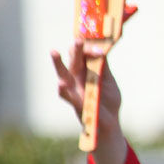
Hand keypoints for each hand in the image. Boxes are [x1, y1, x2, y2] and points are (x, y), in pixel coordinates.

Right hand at [52, 40, 127, 163]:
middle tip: (78, 40)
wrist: (108, 123)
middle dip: (76, 50)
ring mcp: (74, 90)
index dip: (91, 49)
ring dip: (59, 64)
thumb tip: (102, 50)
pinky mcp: (75, 103)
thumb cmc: (108, 101)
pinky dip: (64, 91)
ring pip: (64, 74)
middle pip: (75, 61)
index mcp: (87, 71)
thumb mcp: (109, 82)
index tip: (100, 48)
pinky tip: (61, 84)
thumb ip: (104, 68)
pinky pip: (67, 97)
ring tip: (54, 52)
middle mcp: (77, 78)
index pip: (85, 54)